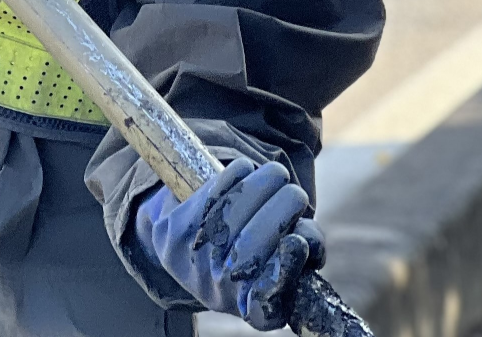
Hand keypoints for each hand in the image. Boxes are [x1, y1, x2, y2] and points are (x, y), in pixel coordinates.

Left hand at [132, 158, 322, 330]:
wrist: (191, 250)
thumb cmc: (256, 255)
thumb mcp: (285, 264)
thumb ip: (306, 252)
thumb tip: (305, 236)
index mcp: (253, 310)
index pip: (269, 301)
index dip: (286, 266)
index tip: (297, 241)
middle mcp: (219, 292)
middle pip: (252, 244)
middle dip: (283, 207)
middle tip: (295, 194)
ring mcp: (194, 261)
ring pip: (233, 211)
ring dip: (263, 184)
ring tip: (277, 176)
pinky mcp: (175, 230)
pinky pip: (212, 193)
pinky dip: (235, 176)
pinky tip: (246, 171)